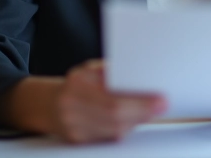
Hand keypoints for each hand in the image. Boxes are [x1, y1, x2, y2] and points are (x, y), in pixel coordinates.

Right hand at [49, 59, 165, 142]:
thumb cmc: (77, 84)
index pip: (113, 100)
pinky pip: (107, 138)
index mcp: (77, 84)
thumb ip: (113, 73)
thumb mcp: (92, 70)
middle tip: (161, 106)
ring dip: (136, 121)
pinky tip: (131, 120)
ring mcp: (72, 127)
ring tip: (150, 111)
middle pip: (115, 118)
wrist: (49, 104)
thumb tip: (143, 78)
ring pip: (114, 131)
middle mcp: (71, 107)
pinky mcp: (77, 141)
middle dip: (143, 113)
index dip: (140, 104)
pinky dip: (123, 129)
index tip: (160, 100)